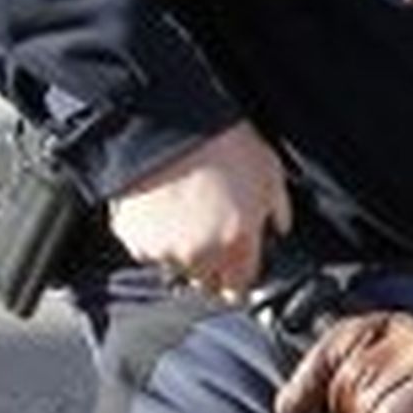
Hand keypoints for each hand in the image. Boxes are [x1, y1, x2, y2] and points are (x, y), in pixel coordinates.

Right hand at [107, 120, 291, 297]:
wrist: (169, 123)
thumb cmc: (222, 144)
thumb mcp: (270, 174)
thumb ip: (278, 211)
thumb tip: (279, 228)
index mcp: (237, 246)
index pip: (239, 289)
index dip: (238, 277)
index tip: (235, 266)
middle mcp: (200, 257)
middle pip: (206, 282)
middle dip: (210, 264)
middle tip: (209, 229)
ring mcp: (164, 250)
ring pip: (175, 265)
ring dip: (180, 248)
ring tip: (184, 211)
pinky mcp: (133, 239)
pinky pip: (146, 248)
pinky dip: (152, 235)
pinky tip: (161, 207)